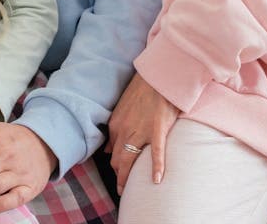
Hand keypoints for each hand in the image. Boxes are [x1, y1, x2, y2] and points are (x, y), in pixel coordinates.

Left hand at [105, 72, 178, 193]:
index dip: (116, 164)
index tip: (119, 172)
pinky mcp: (158, 130)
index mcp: (116, 124)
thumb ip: (115, 129)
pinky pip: (156, 154)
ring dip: (127, 178)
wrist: (158, 76)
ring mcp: (141, 131)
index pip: (112, 152)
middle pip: (118, 159)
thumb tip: (107, 149)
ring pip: (130, 160)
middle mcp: (124, 130)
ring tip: (128, 191)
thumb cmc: (143, 90)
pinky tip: (156, 180)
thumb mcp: (122, 108)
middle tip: (122, 187)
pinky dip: (156, 168)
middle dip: (119, 175)